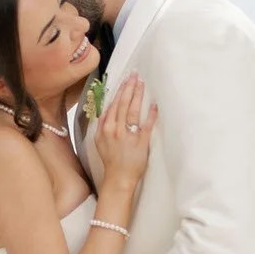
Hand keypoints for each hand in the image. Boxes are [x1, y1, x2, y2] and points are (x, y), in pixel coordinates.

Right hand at [92, 71, 155, 187]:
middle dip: (129, 87)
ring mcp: (128, 135)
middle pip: (123, 103)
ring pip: (133, 110)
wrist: (118, 178)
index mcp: (104, 128)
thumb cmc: (110, 160)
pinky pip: (146, 125)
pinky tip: (154, 105)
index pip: (113, 104)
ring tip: (142, 84)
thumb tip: (107, 109)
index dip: (119, 91)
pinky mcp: (140, 142)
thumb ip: (103, 124)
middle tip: (135, 75)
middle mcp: (115, 129)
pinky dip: (151, 114)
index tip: (125, 80)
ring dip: (138, 95)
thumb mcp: (99, 141)